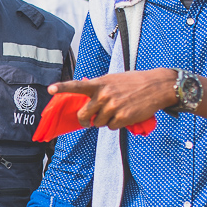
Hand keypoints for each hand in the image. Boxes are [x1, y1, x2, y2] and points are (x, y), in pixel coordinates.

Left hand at [51, 68, 175, 130]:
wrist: (157, 86)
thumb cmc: (134, 82)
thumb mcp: (113, 80)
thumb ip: (99, 88)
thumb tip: (86, 99)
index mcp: (100, 84)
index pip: (77, 86)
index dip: (62, 88)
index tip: (50, 89)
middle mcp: (104, 95)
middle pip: (83, 115)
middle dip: (84, 120)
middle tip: (87, 121)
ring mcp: (113, 107)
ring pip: (98, 123)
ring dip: (104, 121)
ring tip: (116, 111)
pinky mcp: (122, 118)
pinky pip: (111, 127)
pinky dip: (115, 124)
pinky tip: (125, 115)